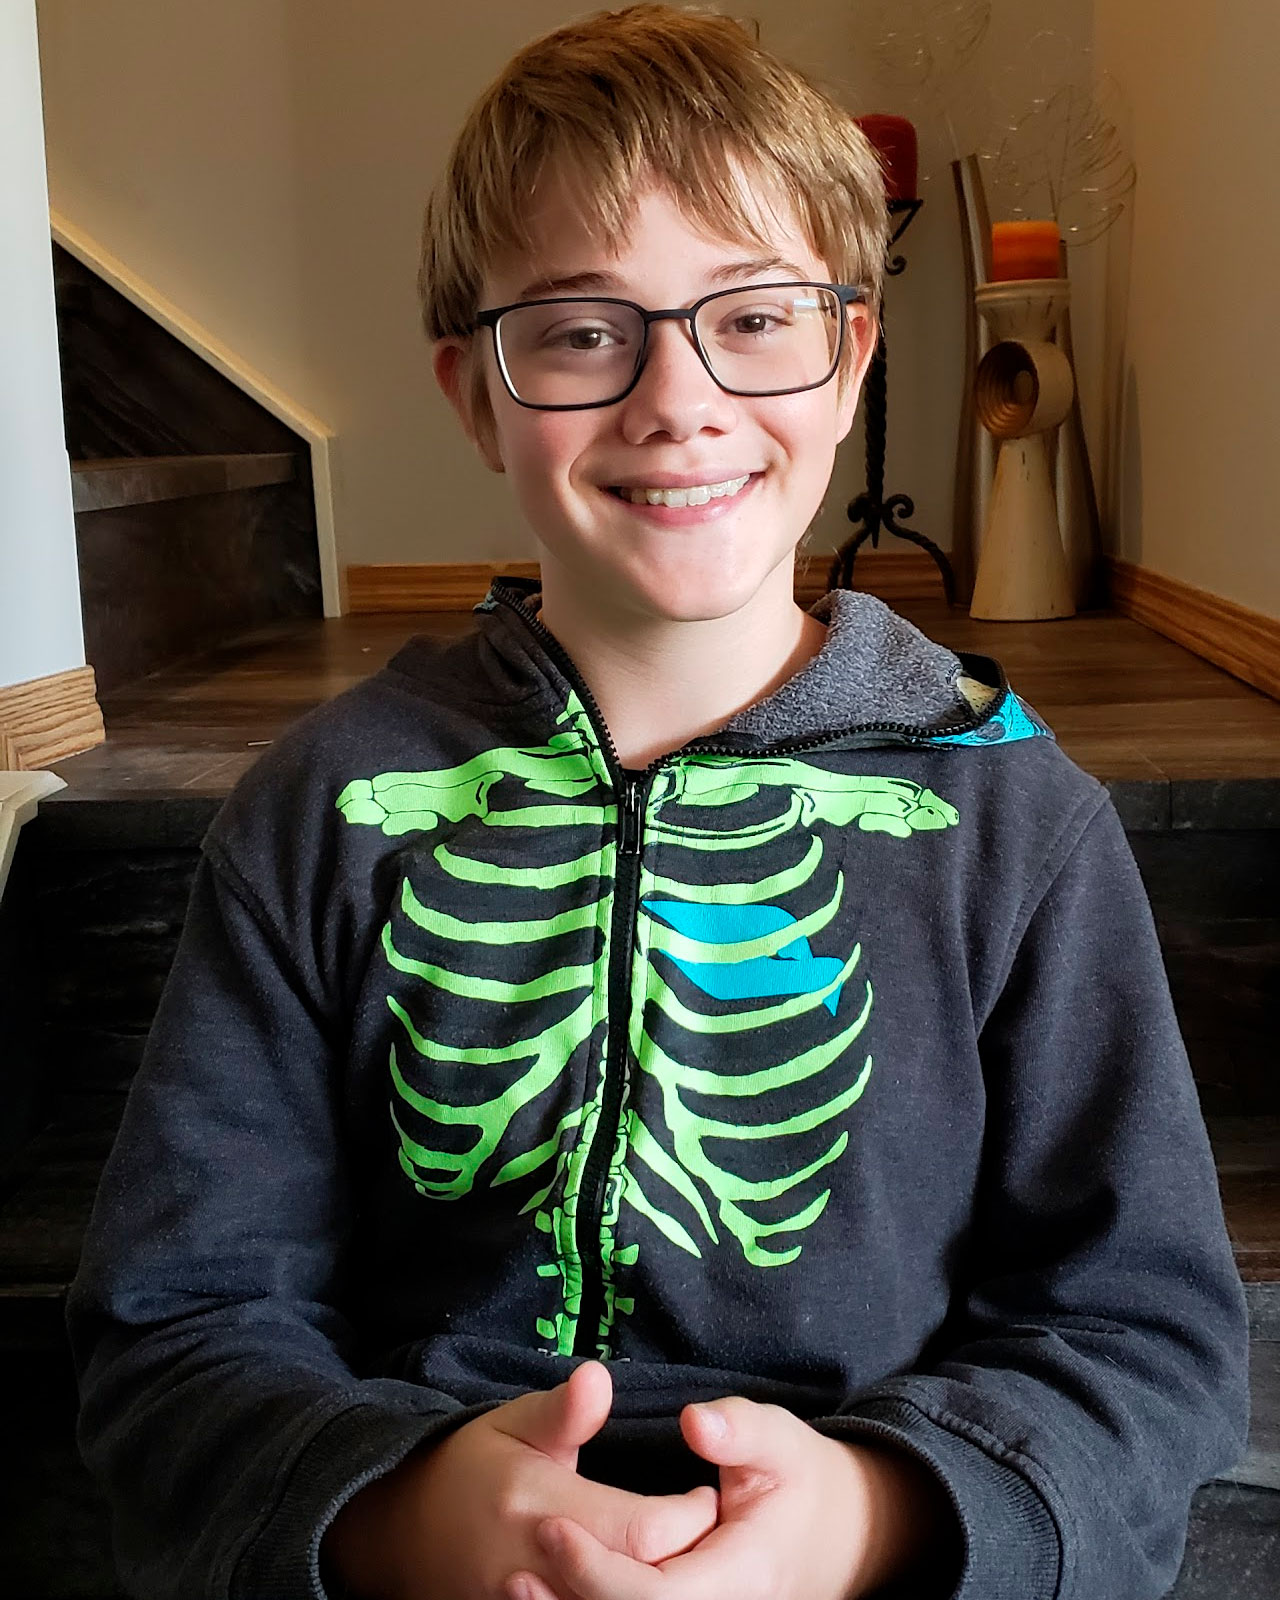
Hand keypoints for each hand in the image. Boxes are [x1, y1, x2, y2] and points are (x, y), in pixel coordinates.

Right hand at [322, 1360, 717, 1599]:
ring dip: (653, 1586)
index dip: (688, 1518)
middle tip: (702, 1530)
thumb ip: (563, 1411)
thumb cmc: (471, 1467)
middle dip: (682, 1560)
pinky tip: (638, 1580)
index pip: (644, 1531)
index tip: (704, 1495)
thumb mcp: (513, 1423)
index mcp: (538, 1505)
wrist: (403, 1531)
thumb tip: (599, 1376)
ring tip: (678, 1556)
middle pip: (638, 1584)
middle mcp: (535, 1566)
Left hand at [512, 1395, 952, 1599]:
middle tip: (514, 1563)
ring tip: (517, 1583)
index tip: (550, 1522)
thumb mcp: (781, 1442)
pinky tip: (549, 1592)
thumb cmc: (799, 1480)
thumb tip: (695, 1421)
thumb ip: (740, 1429)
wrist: (833, 1536)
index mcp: (741, 1575)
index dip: (597, 1568)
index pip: (654, 1596)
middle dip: (570, 1596)